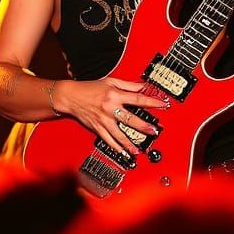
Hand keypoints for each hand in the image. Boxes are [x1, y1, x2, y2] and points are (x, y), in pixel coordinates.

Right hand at [54, 77, 168, 158]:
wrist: (71, 96)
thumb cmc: (89, 88)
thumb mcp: (110, 81)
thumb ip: (128, 85)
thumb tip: (142, 86)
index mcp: (114, 95)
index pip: (137, 99)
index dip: (151, 102)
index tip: (162, 105)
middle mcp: (110, 108)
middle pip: (130, 119)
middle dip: (144, 126)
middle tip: (153, 131)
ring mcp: (103, 119)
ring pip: (119, 133)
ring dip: (130, 142)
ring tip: (138, 149)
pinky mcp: (97, 127)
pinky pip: (108, 139)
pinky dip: (116, 147)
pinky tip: (123, 152)